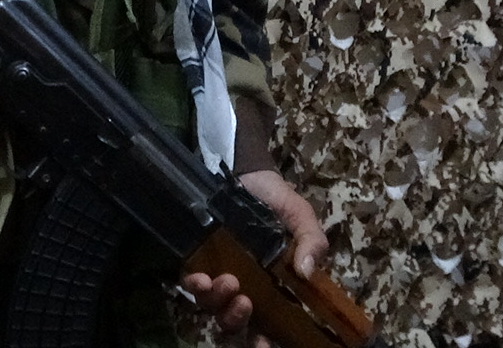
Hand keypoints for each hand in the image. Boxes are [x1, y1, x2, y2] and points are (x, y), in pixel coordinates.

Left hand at [182, 170, 329, 345]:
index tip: (264, 345)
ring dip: (218, 301)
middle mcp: (242, 288)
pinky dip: (195, 286)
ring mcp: (217, 276)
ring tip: (229, 282)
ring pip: (212, 306)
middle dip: (237, 320)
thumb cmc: (276, 200)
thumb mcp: (301, 218)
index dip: (262, 341)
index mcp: (269, 288)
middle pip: (233, 322)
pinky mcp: (196, 260)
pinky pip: (190, 284)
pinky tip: (201, 278)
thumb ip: (311, 241)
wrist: (247, 173)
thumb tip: (307, 271)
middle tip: (245, 303)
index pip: (264, 325)